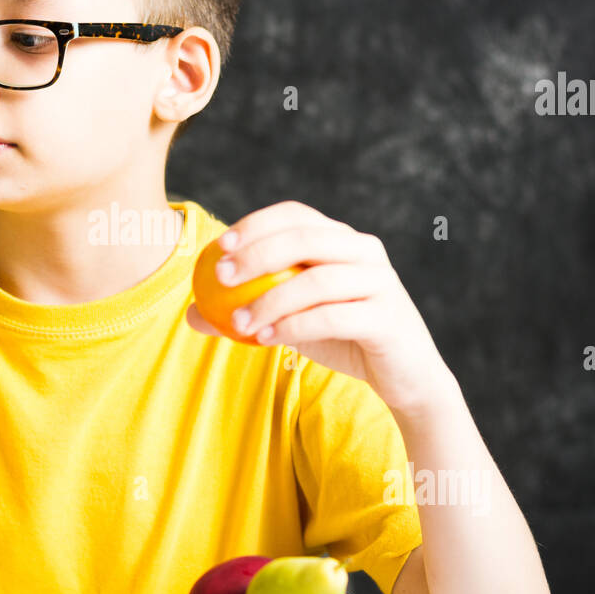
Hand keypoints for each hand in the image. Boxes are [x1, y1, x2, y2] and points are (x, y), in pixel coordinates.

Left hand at [185, 200, 457, 417]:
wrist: (402, 377)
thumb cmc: (341, 340)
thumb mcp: (290, 322)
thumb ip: (246, 312)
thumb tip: (192, 312)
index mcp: (342, 240)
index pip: (296, 216)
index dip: (257, 224)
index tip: (221, 246)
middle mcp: (365, 251)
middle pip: (306, 238)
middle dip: (258, 254)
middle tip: (221, 277)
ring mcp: (380, 282)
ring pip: (318, 280)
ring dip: (270, 299)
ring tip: (239, 323)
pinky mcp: (388, 318)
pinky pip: (333, 317)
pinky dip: (295, 326)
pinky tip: (265, 340)